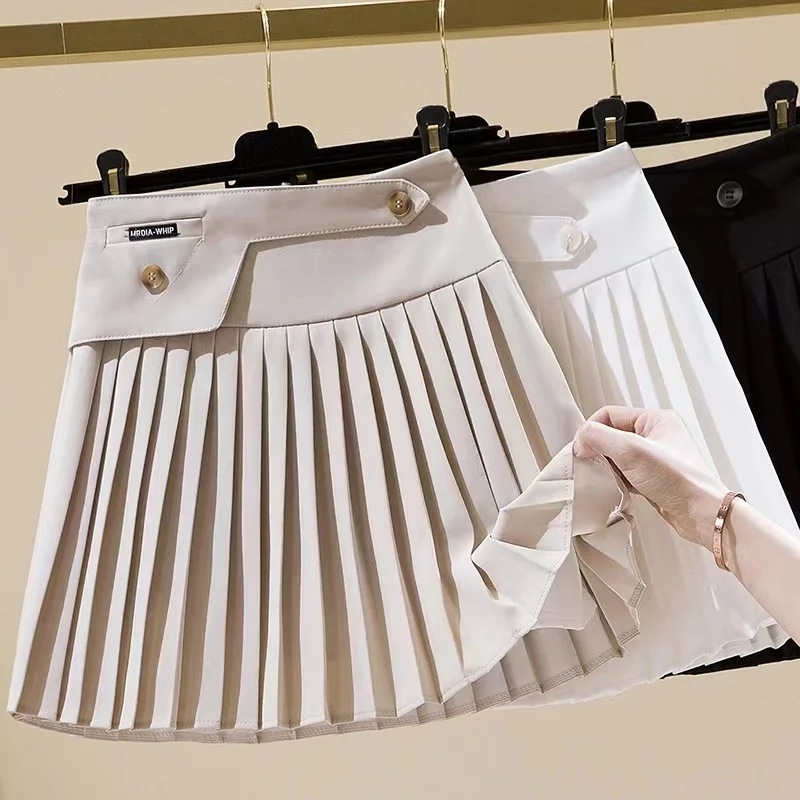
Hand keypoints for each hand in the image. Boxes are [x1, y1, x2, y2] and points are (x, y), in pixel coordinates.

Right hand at [574, 406, 728, 550]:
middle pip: (612, 435)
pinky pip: (625, 473)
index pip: (610, 415)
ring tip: (604, 479)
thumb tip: (581, 438)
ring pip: (617, 456)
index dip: (592, 431)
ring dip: (606, 467)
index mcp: (655, 419)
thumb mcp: (631, 450)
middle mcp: (656, 435)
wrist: (702, 515)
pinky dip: (616, 480)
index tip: (582, 451)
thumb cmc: (677, 479)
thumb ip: (599, 437)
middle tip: (589, 465)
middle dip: (597, 450)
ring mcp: (655, 458)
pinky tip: (614, 488)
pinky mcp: (653, 478)